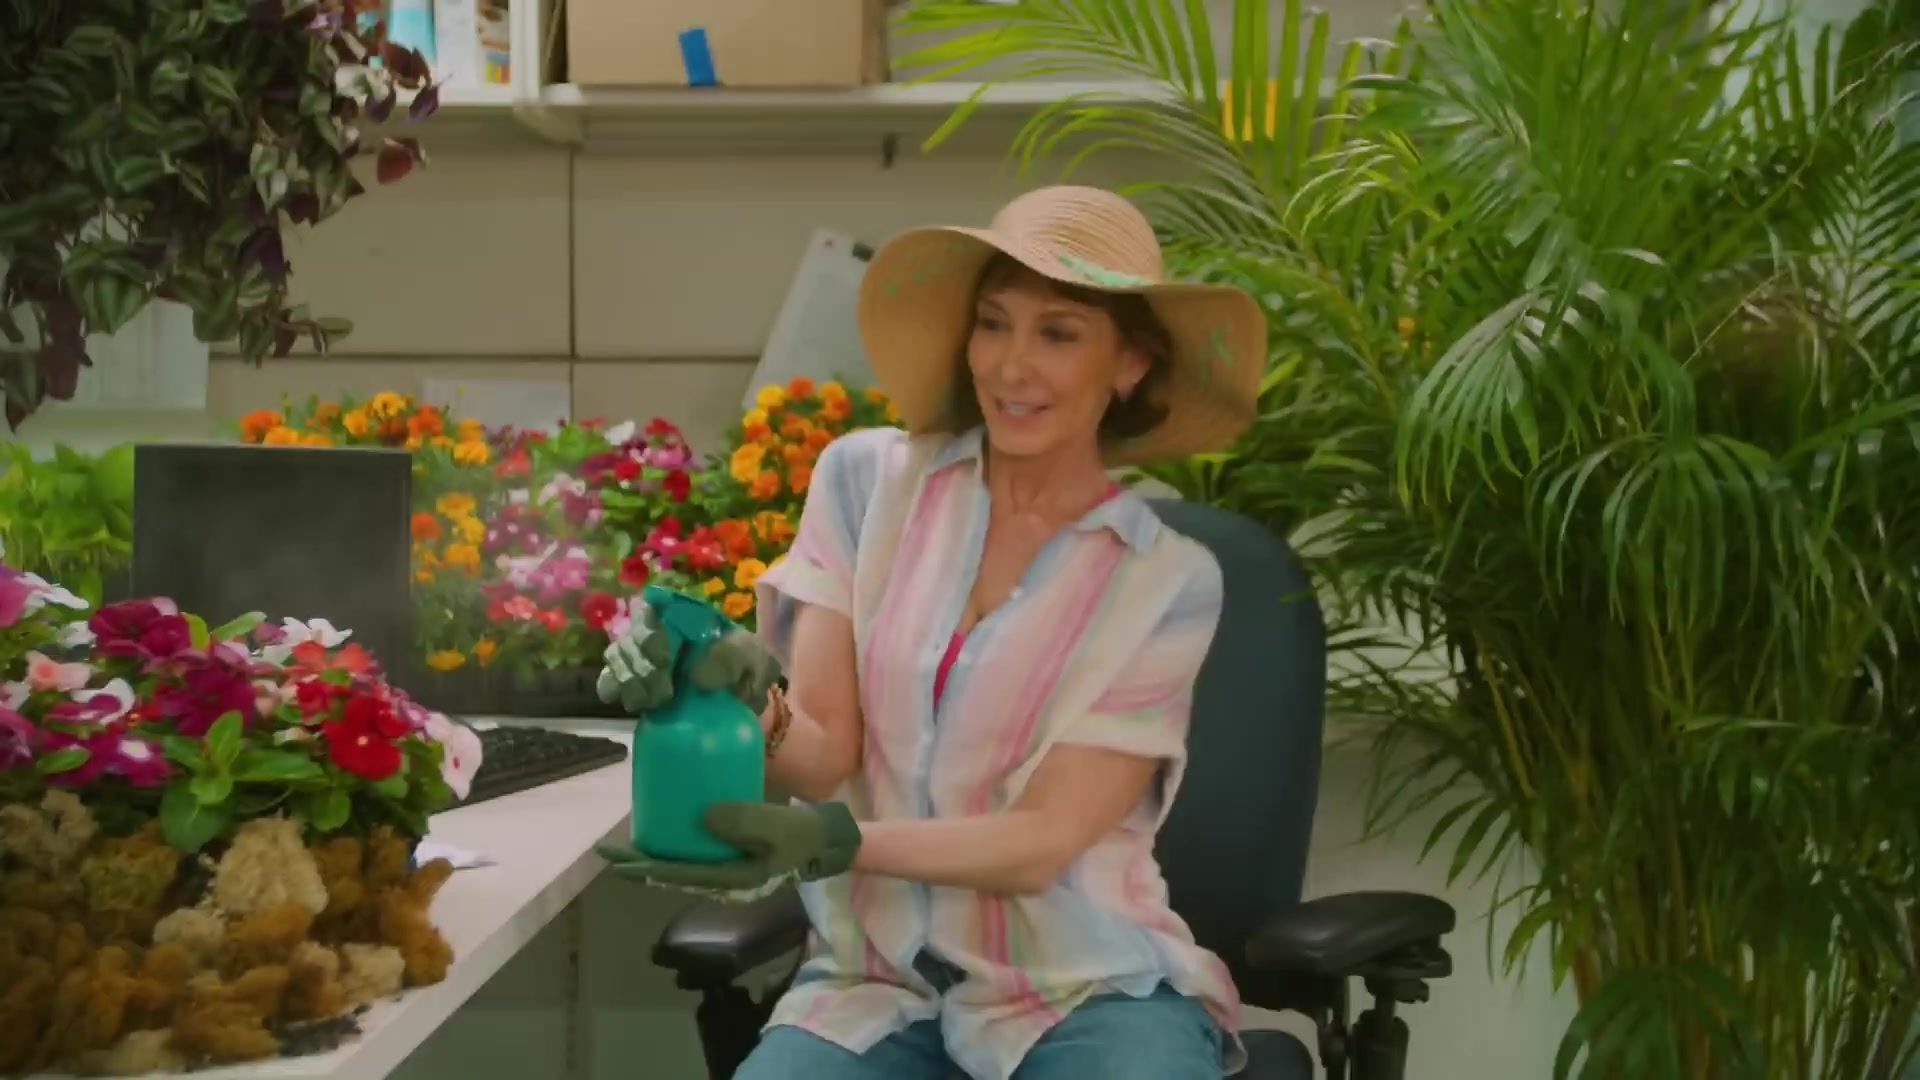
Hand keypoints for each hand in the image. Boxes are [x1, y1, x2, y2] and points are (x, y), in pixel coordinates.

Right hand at [596, 605, 781, 717]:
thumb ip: (729, 659)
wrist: (737, 695)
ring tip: (654, 704)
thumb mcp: (751, 657)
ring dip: (630, 681)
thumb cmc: (744, 667)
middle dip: (643, 665)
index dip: (651, 629)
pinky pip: (607, 678)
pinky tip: (632, 704)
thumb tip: (696, 678)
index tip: (663, 658)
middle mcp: (656, 627)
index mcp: (684, 614)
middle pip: (632, 636)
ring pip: (617, 656)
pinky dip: (613, 688)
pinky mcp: (627, 679)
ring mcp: (638, 653)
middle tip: (664, 693)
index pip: (654, 605)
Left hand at [596, 801, 861, 896]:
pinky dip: (674, 842)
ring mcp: (724, 870)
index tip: (615, 857)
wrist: (823, 840)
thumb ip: (743, 821)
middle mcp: (720, 879)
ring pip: (679, 864)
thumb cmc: (800, 835)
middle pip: (670, 871)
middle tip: (607, 849)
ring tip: (628, 839)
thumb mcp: (776, 826)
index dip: (642, 865)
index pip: (676, 873)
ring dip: (653, 854)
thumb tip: (702, 815)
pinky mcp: (730, 856)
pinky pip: (694, 852)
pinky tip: (666, 825)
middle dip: (638, 862)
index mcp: (728, 879)